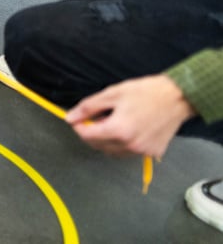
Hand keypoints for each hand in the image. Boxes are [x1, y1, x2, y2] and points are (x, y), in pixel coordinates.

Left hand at [65, 75, 195, 157]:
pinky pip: (128, 152)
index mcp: (118, 130)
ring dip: (105, 140)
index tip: (80, 118)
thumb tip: (70, 118)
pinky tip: (128, 129)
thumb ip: (88, 107)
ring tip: (114, 122)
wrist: (176, 98)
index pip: (86, 135)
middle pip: (97, 145)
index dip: (79, 126)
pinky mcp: (152, 153)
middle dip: (91, 133)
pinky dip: (121, 144)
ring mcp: (142, 152)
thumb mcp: (112, 94)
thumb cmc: (145, 92)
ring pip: (112, 152)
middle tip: (97, 117)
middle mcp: (130, 145)